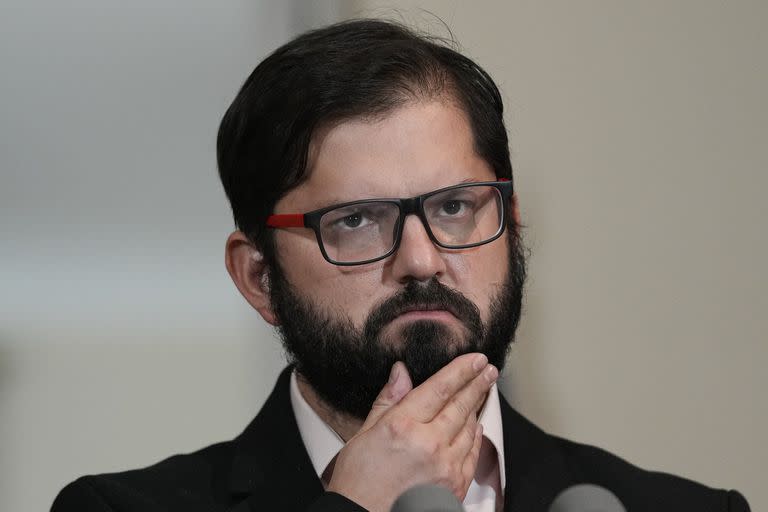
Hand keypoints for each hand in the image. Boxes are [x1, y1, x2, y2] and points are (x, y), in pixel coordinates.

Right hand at [326, 353, 498, 511]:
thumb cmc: (358, 483)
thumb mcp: (364, 435)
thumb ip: (388, 401)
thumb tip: (401, 372)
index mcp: (403, 426)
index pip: (440, 388)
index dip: (461, 370)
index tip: (475, 359)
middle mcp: (428, 444)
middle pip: (460, 405)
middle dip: (477, 383)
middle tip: (488, 369)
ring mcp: (445, 467)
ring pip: (469, 428)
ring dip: (478, 407)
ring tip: (483, 392)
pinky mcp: (454, 486)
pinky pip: (472, 454)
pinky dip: (476, 437)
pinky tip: (476, 426)